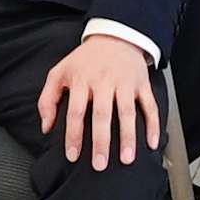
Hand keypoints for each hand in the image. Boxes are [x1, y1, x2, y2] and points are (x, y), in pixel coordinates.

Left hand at [38, 31, 159, 168]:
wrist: (115, 35)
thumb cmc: (85, 59)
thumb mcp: (59, 72)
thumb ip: (47, 100)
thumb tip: (46, 127)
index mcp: (82, 79)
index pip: (76, 111)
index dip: (73, 135)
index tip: (73, 156)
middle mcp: (104, 81)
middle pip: (102, 114)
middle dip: (101, 141)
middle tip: (100, 164)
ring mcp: (125, 82)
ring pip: (127, 112)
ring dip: (128, 136)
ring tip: (127, 158)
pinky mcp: (142, 83)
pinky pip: (150, 105)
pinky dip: (153, 124)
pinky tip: (152, 142)